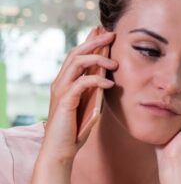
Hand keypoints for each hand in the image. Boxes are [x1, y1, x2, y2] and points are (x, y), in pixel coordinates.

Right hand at [43, 27, 116, 161]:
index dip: (90, 42)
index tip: (105, 33)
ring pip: (77, 62)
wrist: (61, 150)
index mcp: (67, 82)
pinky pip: (81, 83)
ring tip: (115, 63)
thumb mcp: (89, 108)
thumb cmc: (75, 131)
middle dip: (95, 41)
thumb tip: (108, 82)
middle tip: (112, 34)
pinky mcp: (65, 100)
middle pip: (76, 52)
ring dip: (98, 59)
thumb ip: (95, 94)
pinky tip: (109, 84)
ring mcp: (62, 90)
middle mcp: (61, 82)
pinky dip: (97, 80)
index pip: (78, 55)